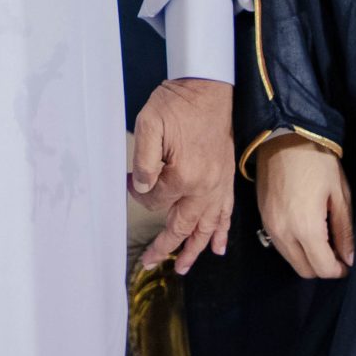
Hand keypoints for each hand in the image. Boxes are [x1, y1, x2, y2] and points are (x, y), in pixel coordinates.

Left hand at [132, 77, 233, 273]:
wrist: (209, 88)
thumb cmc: (177, 104)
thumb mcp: (150, 125)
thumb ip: (144, 161)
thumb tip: (140, 189)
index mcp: (183, 176)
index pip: (155, 200)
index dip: (138, 195)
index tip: (128, 182)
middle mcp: (204, 187)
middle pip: (182, 226)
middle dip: (165, 247)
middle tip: (150, 262)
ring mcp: (219, 185)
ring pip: (207, 227)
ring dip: (195, 249)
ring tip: (183, 267)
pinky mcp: (226, 179)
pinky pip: (226, 213)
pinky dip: (222, 231)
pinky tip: (219, 246)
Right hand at [255, 137, 353, 278]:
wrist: (282, 136)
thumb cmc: (317, 161)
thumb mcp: (339, 194)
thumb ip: (345, 230)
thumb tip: (350, 259)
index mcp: (306, 228)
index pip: (323, 269)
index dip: (340, 270)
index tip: (349, 261)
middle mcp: (283, 234)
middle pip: (305, 270)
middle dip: (323, 267)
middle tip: (337, 251)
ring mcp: (269, 227)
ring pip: (291, 260)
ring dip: (308, 258)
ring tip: (323, 238)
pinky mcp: (262, 218)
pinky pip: (280, 245)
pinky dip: (295, 246)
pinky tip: (306, 228)